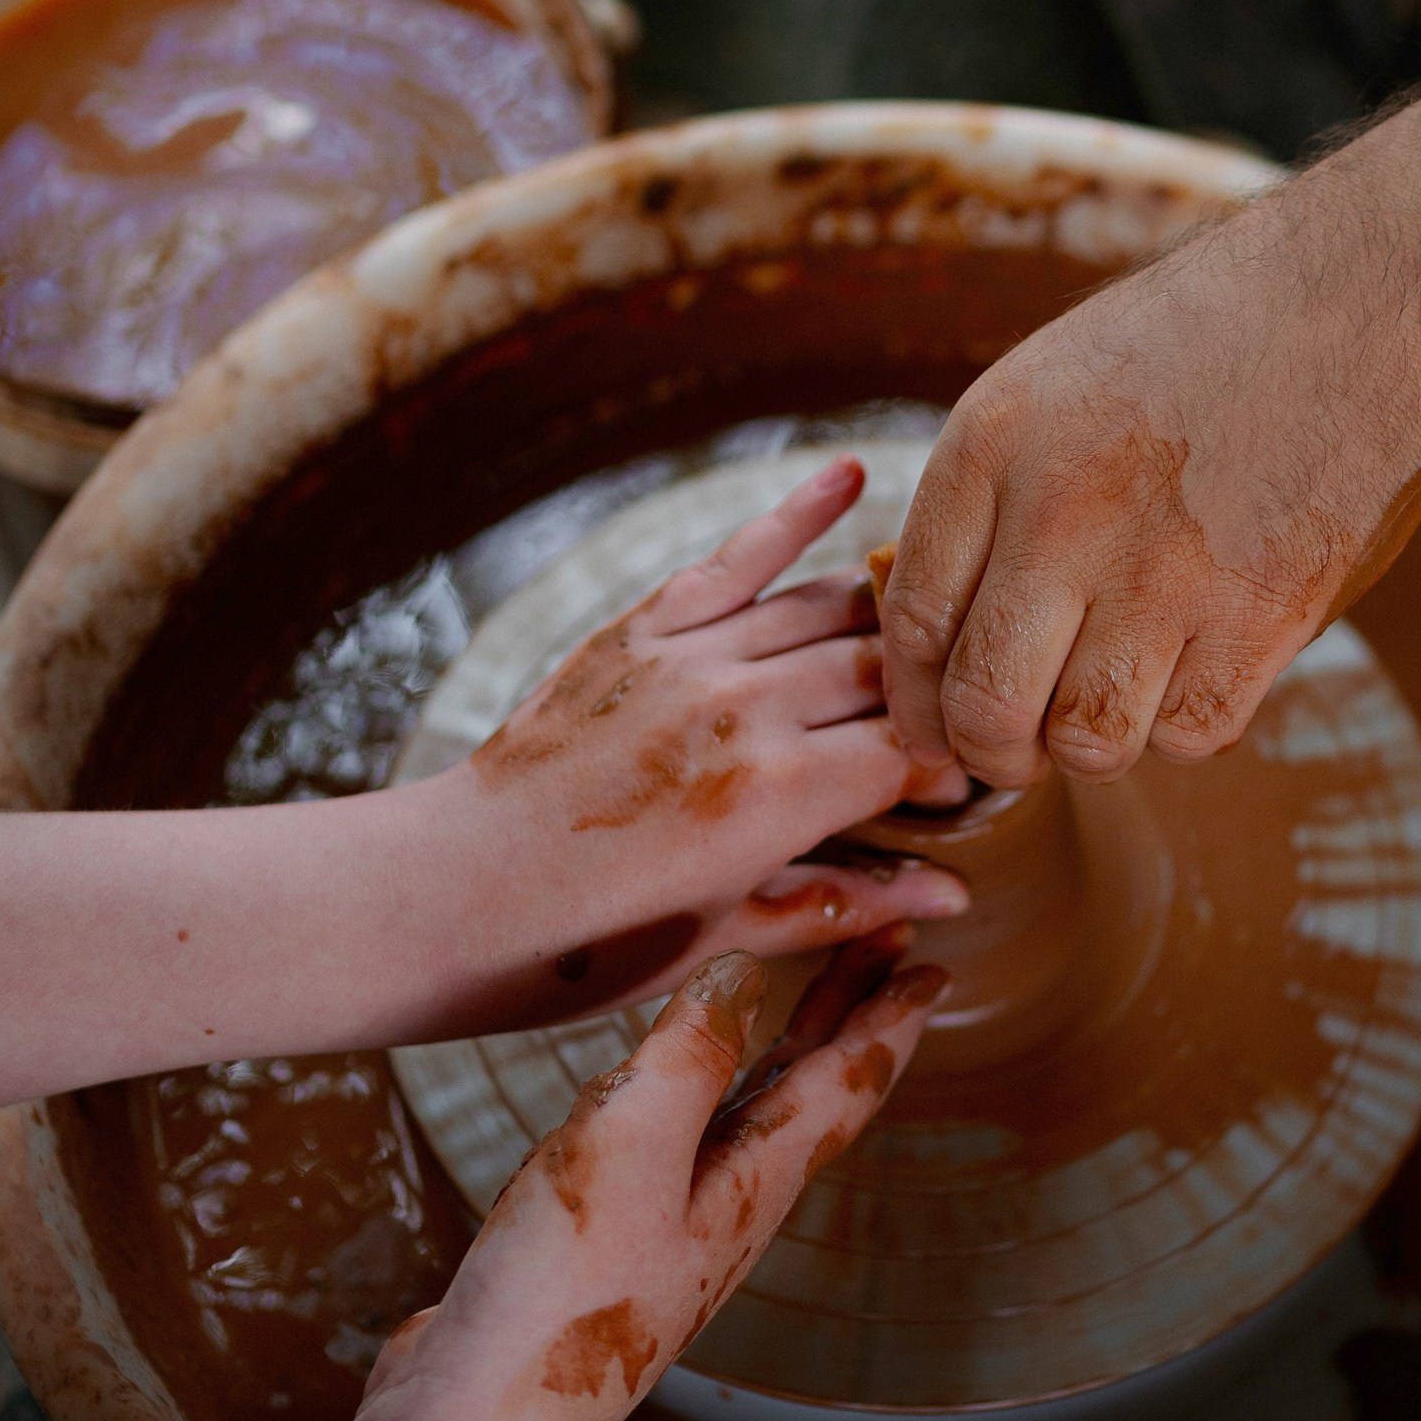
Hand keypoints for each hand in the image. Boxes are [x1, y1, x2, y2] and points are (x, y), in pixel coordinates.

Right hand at [359, 940, 944, 1420]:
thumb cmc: (558, 1299)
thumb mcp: (629, 1146)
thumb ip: (689, 1054)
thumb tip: (744, 973)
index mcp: (752, 1182)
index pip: (843, 1083)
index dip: (888, 1018)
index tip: (935, 969)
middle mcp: (727, 1205)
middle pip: (809, 1092)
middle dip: (849, 1015)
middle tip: (891, 947)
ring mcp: (672, 1228)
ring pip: (750, 1114)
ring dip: (785, 1047)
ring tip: (803, 996)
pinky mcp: (613, 1242)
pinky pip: (681, 1142)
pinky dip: (701, 1090)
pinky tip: (670, 1088)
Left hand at [403, 454, 968, 1033]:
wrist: (452, 894)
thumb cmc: (587, 943)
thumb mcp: (727, 936)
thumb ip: (844, 902)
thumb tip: (952, 893)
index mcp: (781, 798)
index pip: (916, 750)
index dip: (957, 762)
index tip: (968, 781)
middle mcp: (746, 709)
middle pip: (886, 672)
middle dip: (935, 690)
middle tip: (960, 705)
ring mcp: (689, 659)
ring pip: (826, 610)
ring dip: (887, 613)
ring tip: (936, 615)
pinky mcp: (638, 630)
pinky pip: (732, 560)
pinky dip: (792, 514)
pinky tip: (849, 477)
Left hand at [881, 163, 1420, 785]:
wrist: (1351, 301)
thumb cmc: (1191, 349)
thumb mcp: (1047, 386)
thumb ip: (986, 502)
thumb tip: (935, 644)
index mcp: (994, 442)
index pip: (914, 621)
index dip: (915, 701)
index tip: (935, 727)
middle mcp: (1066, 509)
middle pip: (986, 704)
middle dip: (993, 752)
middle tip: (1019, 748)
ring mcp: (1167, 566)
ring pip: (1087, 741)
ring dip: (1092, 745)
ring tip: (1112, 701)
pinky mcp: (1266, 608)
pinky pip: (1191, 735)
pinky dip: (1184, 727)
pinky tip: (1194, 673)